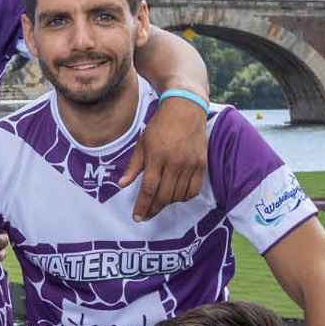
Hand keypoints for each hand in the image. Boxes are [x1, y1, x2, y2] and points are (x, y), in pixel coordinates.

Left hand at [121, 95, 206, 221]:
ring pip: (179, 195)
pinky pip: (194, 189)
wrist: (185, 109)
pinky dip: (184, 197)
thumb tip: (122, 185)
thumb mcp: (142, 143)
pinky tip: (175, 196)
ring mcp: (190, 163)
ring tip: (158, 203)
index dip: (142, 206)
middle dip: (153, 209)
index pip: (149, 188)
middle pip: (164, 195)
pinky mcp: (202, 164)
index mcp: (157, 156)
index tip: (137, 217)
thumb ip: (133, 166)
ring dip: (167, 204)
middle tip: (145, 215)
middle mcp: (175, 162)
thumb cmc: (161, 125)